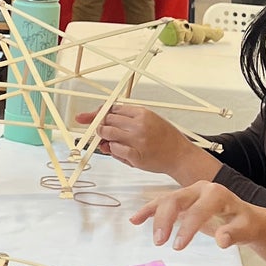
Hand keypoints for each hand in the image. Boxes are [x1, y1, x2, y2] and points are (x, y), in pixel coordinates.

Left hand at [77, 103, 216, 183]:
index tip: (86, 117)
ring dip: (104, 138)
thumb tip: (104, 124)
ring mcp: (137, 140)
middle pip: (107, 120)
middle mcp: (139, 125)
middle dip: (100, 126)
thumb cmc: (165, 138)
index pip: (112, 109)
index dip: (97, 113)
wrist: (179, 155)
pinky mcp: (136, 156)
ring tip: (109, 142)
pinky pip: (114, 149)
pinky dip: (112, 150)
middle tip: (101, 133)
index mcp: (142, 113)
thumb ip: (127, 121)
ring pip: (107, 134)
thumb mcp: (149, 121)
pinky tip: (117, 150)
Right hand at [131, 179, 264, 251]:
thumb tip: (222, 240)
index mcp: (217, 193)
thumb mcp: (246, 230)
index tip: (178, 247)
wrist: (244, 217)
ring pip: (166, 200)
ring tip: (153, 238)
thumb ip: (234, 234)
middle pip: (176, 199)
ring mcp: (189, 193)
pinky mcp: (181, 201)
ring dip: (155, 217)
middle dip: (165, 219)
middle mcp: (200, 189)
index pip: (198, 209)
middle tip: (160, 242)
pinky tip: (135, 220)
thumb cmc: (244, 223)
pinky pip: (161, 202)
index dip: (187, 227)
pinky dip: (148, 210)